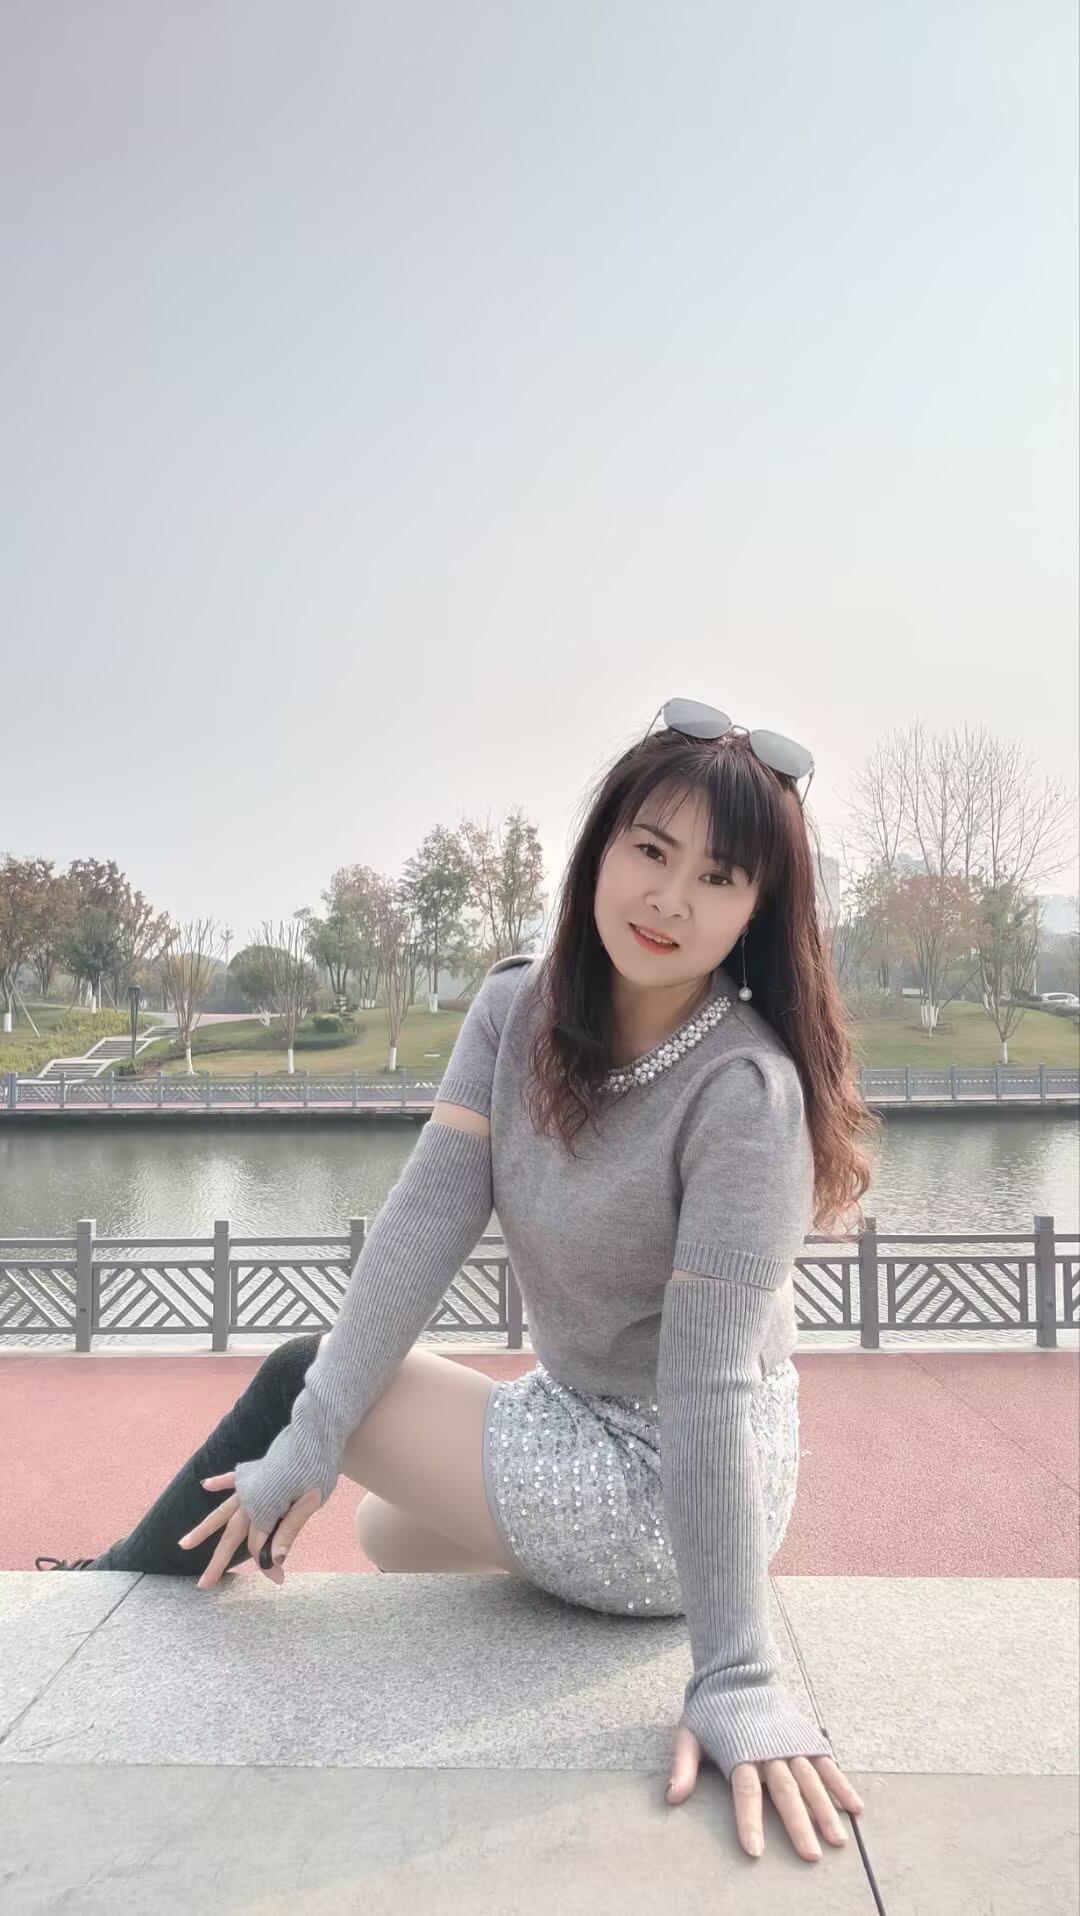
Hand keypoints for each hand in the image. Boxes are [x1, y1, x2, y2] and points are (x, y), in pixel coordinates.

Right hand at [178, 1470, 323, 1590]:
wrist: (315, 1435)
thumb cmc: (317, 1469)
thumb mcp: (310, 1501)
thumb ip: (290, 1529)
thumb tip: (276, 1559)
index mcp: (264, 1509)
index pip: (259, 1546)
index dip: (268, 1565)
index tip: (279, 1580)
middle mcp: (250, 1499)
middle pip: (231, 1536)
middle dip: (218, 1562)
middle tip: (202, 1586)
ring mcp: (248, 1484)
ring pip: (222, 1512)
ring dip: (204, 1529)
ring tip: (183, 1544)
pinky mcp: (252, 1470)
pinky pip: (231, 1478)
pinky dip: (219, 1482)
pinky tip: (205, 1485)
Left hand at [665, 1725, 864, 1861]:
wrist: (738, 1671)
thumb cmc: (711, 1709)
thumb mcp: (689, 1734)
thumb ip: (682, 1766)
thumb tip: (672, 1799)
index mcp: (740, 1752)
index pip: (746, 1791)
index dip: (749, 1820)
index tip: (755, 1851)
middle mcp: (769, 1750)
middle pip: (785, 1791)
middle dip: (798, 1824)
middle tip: (810, 1856)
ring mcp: (791, 1743)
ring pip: (811, 1780)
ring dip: (825, 1810)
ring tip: (836, 1840)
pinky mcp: (806, 1737)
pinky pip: (827, 1763)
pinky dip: (841, 1785)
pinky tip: (855, 1809)